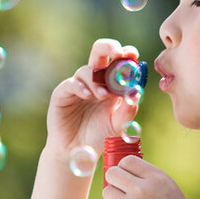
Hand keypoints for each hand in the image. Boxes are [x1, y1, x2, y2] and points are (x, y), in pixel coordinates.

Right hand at [46, 39, 139, 157]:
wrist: (76, 151)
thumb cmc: (98, 135)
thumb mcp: (118, 124)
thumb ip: (128, 110)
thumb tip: (137, 92)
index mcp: (111, 83)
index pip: (119, 61)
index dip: (126, 54)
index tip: (133, 55)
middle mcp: (95, 80)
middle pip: (99, 52)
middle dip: (109, 47)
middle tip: (118, 52)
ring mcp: (78, 85)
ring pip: (87, 70)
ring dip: (97, 79)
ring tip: (103, 95)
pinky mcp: (62, 94)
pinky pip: (71, 84)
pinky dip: (80, 87)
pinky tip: (87, 96)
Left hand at [101, 154, 196, 198]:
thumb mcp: (172, 192)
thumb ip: (153, 180)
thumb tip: (128, 171)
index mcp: (158, 179)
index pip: (128, 161)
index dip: (124, 167)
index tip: (126, 175)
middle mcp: (143, 190)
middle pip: (112, 174)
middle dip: (114, 180)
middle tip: (120, 189)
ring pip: (107, 192)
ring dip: (112, 197)